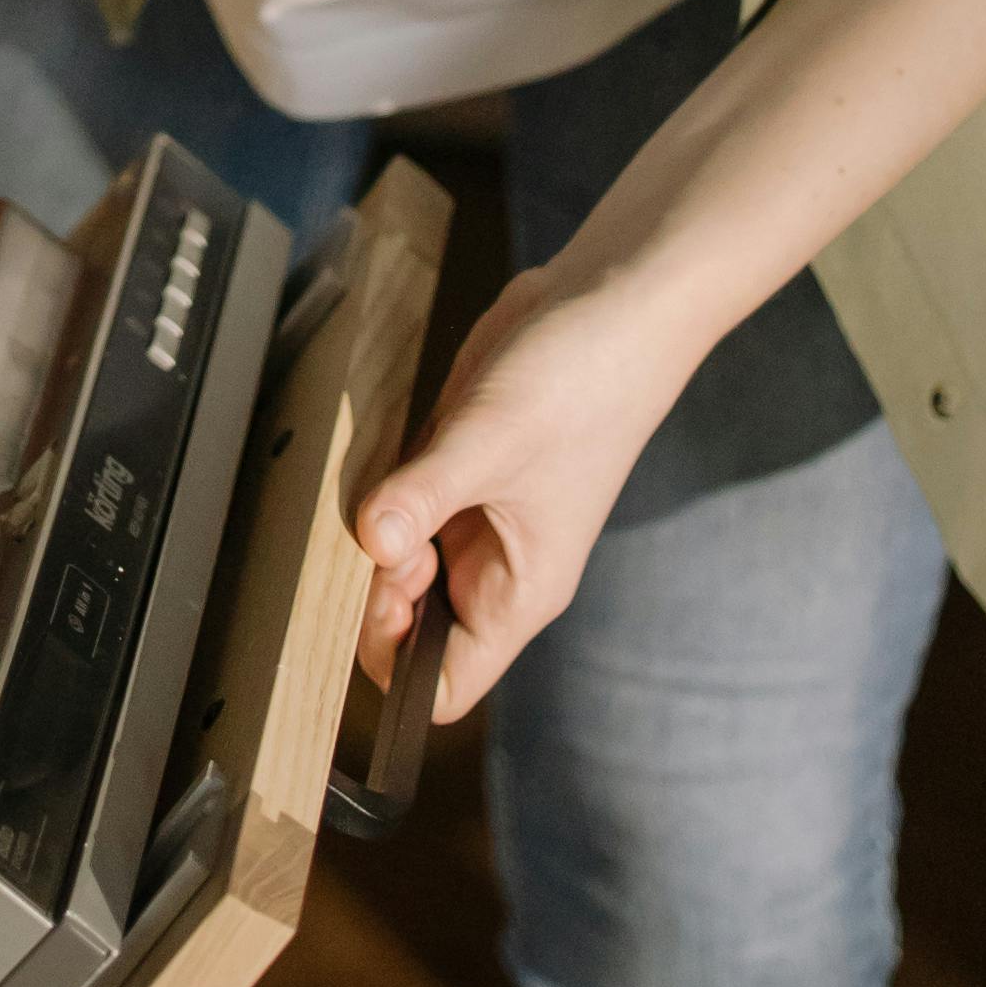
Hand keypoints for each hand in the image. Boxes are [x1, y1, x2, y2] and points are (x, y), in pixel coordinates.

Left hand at [350, 265, 698, 717]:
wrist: (614, 302)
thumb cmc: (585, 382)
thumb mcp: (493, 439)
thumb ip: (427, 493)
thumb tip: (371, 542)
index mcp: (519, 591)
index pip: (445, 684)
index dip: (396, 662)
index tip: (375, 596)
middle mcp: (496, 565)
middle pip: (409, 627)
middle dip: (373, 595)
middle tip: (374, 531)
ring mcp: (476, 515)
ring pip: (400, 563)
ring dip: (372, 541)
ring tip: (377, 490)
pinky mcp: (459, 466)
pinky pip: (402, 503)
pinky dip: (380, 493)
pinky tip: (378, 458)